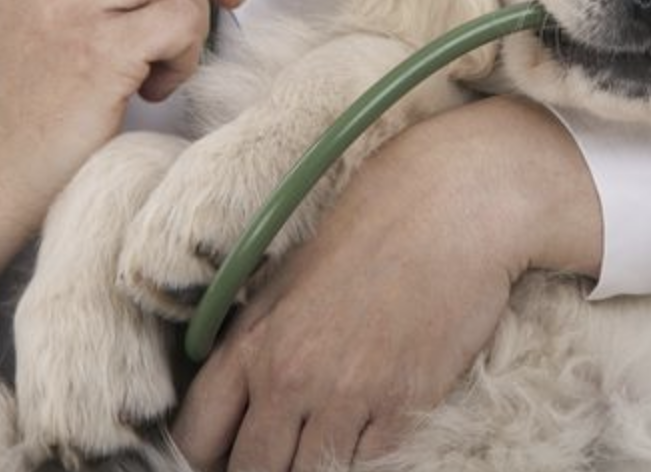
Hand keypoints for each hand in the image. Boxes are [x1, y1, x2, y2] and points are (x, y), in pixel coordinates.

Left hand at [172, 96, 601, 471]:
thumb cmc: (372, 227)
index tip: (229, 454)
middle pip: (253, 471)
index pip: (197, 437)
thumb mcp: (289, 277)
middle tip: (285, 452)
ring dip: (318, 462)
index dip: (210, 457)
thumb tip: (240, 395)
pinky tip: (375, 420)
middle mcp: (291, 377)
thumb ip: (257, 340)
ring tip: (333, 434)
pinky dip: (369, 452)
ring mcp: (349, 396)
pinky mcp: (406, 405)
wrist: (452, 206)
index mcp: (252, 341)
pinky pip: (372, 463)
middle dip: (265, 466)